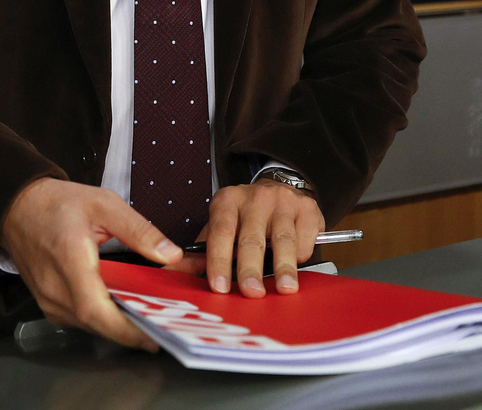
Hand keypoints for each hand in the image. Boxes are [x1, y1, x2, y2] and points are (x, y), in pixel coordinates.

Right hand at [0, 177, 181, 350]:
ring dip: (119, 323)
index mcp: (69, 262)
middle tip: (163, 323)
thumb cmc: (57, 204)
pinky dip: (103, 316)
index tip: (152, 335)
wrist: (18, 207)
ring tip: (148, 313)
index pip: (95, 310)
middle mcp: (55, 289)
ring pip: (90, 325)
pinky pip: (80, 319)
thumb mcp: (104, 204)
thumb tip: (170, 254)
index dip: (125, 329)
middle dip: (132, 329)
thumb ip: (139, 230)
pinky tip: (121, 305)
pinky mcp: (48, 304)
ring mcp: (48, 300)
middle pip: (97, 324)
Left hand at [168, 179, 322, 297]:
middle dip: (250, 268)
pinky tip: (295, 262)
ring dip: (283, 267)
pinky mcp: (308, 208)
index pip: (220, 232)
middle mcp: (255, 197)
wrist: (280, 188)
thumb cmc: (246, 216)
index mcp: (227, 201)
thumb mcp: (220, 225)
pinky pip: (305, 238)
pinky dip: (301, 256)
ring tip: (284, 288)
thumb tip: (174, 273)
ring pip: (283, 239)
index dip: (219, 261)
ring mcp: (284, 200)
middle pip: (251, 238)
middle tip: (252, 293)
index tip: (219, 286)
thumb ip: (200, 251)